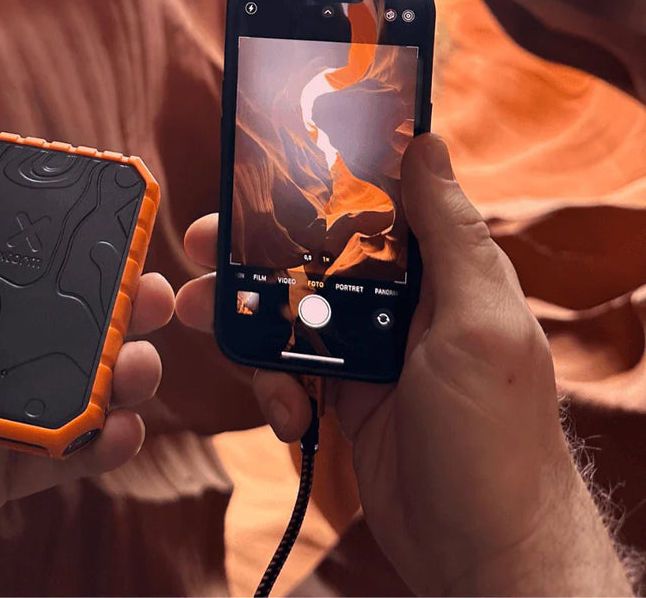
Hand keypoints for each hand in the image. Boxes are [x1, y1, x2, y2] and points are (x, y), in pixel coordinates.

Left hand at [0, 165, 173, 595]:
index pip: (14, 280)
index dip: (63, 258)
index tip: (109, 233)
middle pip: (59, 332)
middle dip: (115, 312)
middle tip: (151, 295)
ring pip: (75, 392)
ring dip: (121, 376)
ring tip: (139, 365)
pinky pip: (62, 460)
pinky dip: (100, 447)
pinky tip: (120, 429)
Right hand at [176, 134, 632, 595]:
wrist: (481, 555)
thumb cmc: (496, 440)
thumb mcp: (480, 325)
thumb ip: (450, 236)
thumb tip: (428, 144)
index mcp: (438, 274)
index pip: (369, 207)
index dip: (313, 187)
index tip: (259, 173)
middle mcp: (401, 305)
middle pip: (314, 257)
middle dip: (255, 253)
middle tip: (204, 248)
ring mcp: (368, 351)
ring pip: (291, 313)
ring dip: (248, 319)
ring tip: (210, 322)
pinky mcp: (344, 396)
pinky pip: (288, 370)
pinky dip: (272, 385)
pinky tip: (286, 412)